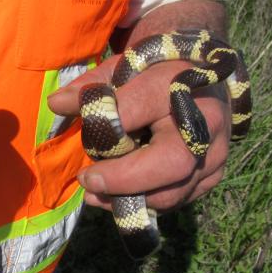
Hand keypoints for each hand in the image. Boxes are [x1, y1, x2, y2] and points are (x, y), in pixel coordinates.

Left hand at [47, 54, 230, 211]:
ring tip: (94, 191)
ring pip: (173, 191)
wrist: (201, 78)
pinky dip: (142, 203)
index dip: (109, 124)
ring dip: (127, 198)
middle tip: (88, 180)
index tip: (83, 138)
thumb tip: (56, 103)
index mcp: (180, 82)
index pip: (141, 105)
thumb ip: (92, 86)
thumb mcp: (124, 68)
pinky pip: (176, 200)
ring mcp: (215, 152)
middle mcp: (207, 119)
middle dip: (124, 179)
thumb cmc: (154, 73)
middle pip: (171, 162)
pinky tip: (115, 197)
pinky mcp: (213, 176)